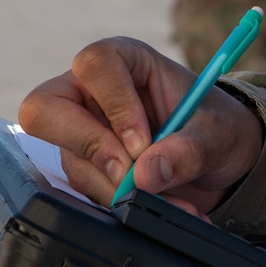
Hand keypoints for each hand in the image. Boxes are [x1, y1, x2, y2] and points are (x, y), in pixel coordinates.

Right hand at [17, 37, 264, 211]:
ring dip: (117, 189)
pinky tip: (157, 207)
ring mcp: (82, 130)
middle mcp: (92, 91)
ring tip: (169, 199)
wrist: (220, 159)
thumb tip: (145, 174)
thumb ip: (186, 150)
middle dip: (89, 147)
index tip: (142, 142)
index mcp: (125, 60)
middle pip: (45, 108)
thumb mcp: (215, 134)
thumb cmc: (216, 127)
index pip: (95, 65)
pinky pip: (84, 190)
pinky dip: (120, 205)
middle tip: (128, 175)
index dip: (114, 104)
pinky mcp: (85, 166)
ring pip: (70, 159)